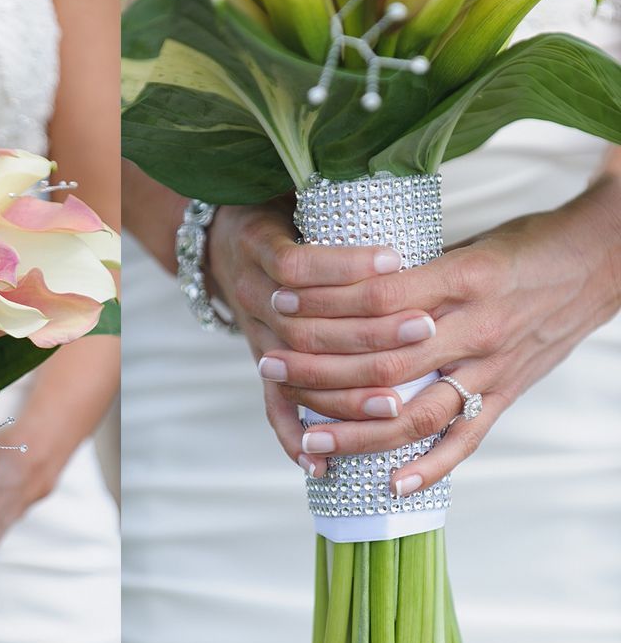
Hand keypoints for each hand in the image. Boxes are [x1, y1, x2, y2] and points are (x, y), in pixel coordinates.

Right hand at [207, 202, 438, 476]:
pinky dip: (292, 437)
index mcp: (256, 246)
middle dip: (364, 332)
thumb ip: (337, 198)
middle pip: (303, 325)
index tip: (394, 261)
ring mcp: (255, 336)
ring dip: (342, 391)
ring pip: (294, 372)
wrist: (219, 244)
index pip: (295, 262)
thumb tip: (401, 178)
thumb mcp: (294, 194)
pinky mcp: (261, 364)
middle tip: (422, 330)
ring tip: (391, 403)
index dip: (342, 266)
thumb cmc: (275, 214)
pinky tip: (318, 464)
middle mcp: (251, 295)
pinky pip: (271, 407)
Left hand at [256, 191, 620, 494]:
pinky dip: (429, 467)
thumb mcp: (464, 241)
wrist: (605, 258)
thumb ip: (413, 272)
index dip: (324, 305)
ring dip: (359, 431)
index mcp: (463, 277)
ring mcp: (495, 367)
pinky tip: (391, 485)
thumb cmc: (526, 244)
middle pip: (385, 361)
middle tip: (268, 369)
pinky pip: (466, 440)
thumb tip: (346, 288)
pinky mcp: (509, 394)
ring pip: (418, 411)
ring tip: (310, 440)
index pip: (379, 299)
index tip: (280, 304)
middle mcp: (478, 327)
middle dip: (320, 370)